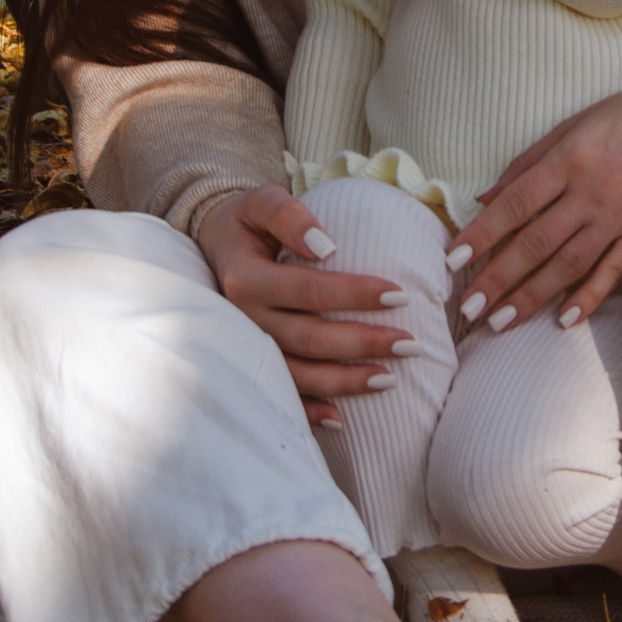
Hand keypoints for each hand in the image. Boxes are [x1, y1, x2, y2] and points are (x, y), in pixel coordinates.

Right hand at [195, 184, 405, 424]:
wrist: (210, 246)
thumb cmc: (246, 223)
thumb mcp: (259, 202)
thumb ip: (288, 214)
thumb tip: (325, 245)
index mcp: (246, 279)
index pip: (309, 290)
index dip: (355, 294)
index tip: (400, 294)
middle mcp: (243, 320)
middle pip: (309, 338)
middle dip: (362, 343)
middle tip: (411, 344)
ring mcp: (246, 349)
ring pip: (298, 375)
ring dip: (344, 382)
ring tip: (390, 380)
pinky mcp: (250, 365)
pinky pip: (280, 396)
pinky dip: (309, 412)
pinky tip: (342, 420)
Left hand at [452, 71, 621, 330]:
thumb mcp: (574, 123)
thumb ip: (528, 162)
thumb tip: (484, 197)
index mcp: (571, 158)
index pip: (516, 203)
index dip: (483, 234)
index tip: (453, 260)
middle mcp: (593, 190)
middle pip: (537, 242)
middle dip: (498, 278)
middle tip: (468, 309)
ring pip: (570, 265)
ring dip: (532, 296)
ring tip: (500, 322)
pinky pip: (613, 272)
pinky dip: (588, 298)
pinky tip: (563, 320)